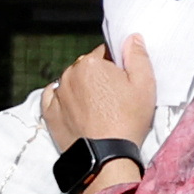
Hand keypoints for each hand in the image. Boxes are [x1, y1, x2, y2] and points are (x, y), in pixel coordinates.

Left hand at [34, 36, 155, 164]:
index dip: (115, 66)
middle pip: (86, 68)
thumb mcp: (144, 84)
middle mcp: (69, 74)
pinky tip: (75, 108)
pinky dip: (63, 100)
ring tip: (97, 108)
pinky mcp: (49, 113)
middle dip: (98, 77)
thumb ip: (138, 56)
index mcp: (91, 63)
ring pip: (71, 82)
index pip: (104, 53)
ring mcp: (57, 95)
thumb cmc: (127, 120)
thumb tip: (131, 37)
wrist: (106, 156)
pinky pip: (53, 98)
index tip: (122, 82)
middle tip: (112, 98)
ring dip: (81, 89)